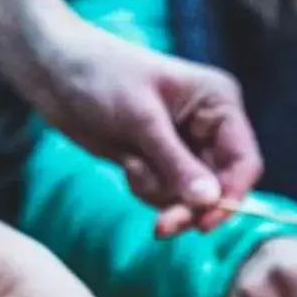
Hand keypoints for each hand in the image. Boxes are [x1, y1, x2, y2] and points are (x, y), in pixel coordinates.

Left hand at [0, 0, 261, 233]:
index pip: (244, 161)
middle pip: (219, 186)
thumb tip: (210, 203)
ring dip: (161, 194)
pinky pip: (166, 193)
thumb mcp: (140, 120)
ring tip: (131, 166)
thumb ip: (176, 163)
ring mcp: (184, 144)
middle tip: (163, 228)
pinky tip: (126, 163)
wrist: (52, 69)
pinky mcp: (159, 158)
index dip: (231, 195)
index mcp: (219, 103)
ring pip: (191, 195)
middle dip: (189, 205)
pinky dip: (146, 188)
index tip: (204, 223)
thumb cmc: (99, 76)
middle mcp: (208, 125)